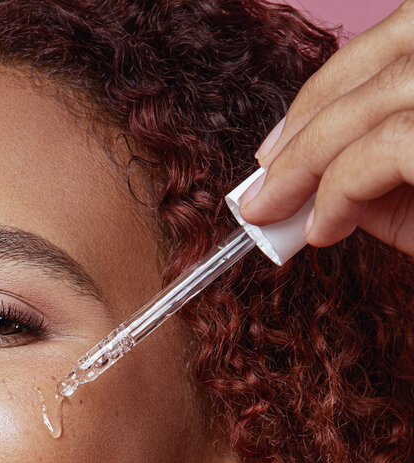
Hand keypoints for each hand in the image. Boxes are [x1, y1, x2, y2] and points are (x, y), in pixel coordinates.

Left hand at [238, 0, 413, 257]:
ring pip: (383, 99)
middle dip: (311, 115)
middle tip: (263, 178)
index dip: (336, 80)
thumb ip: (386, 169)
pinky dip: (339, 189)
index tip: (282, 136)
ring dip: (310, 157)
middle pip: (395, 52)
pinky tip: (322, 230)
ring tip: (275, 211)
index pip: (408, 32)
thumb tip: (313, 170)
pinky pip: (387, 149)